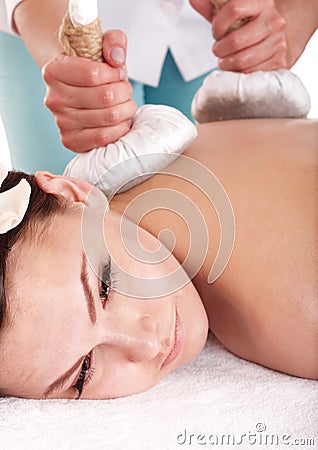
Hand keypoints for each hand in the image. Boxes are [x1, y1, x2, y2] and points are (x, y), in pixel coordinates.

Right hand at [42, 30, 136, 152]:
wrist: (79, 91)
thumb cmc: (93, 70)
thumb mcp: (102, 47)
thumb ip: (113, 42)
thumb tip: (116, 59)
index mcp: (54, 71)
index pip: (94, 74)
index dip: (115, 74)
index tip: (118, 73)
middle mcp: (53, 98)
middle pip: (105, 97)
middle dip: (125, 92)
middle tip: (125, 90)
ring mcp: (61, 122)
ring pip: (109, 117)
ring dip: (126, 110)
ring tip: (124, 104)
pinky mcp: (70, 141)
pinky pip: (104, 137)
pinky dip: (120, 129)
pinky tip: (121, 121)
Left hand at [190, 0, 287, 71]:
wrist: (277, 37)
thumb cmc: (249, 25)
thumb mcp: (231, 13)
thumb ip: (212, 7)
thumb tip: (193, 0)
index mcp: (261, 2)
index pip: (233, 9)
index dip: (218, 25)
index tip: (216, 32)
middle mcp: (273, 20)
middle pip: (235, 41)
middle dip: (220, 50)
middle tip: (218, 50)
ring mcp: (278, 42)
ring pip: (242, 61)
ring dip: (227, 64)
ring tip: (226, 60)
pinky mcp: (280, 61)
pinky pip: (250, 73)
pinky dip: (239, 73)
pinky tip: (238, 67)